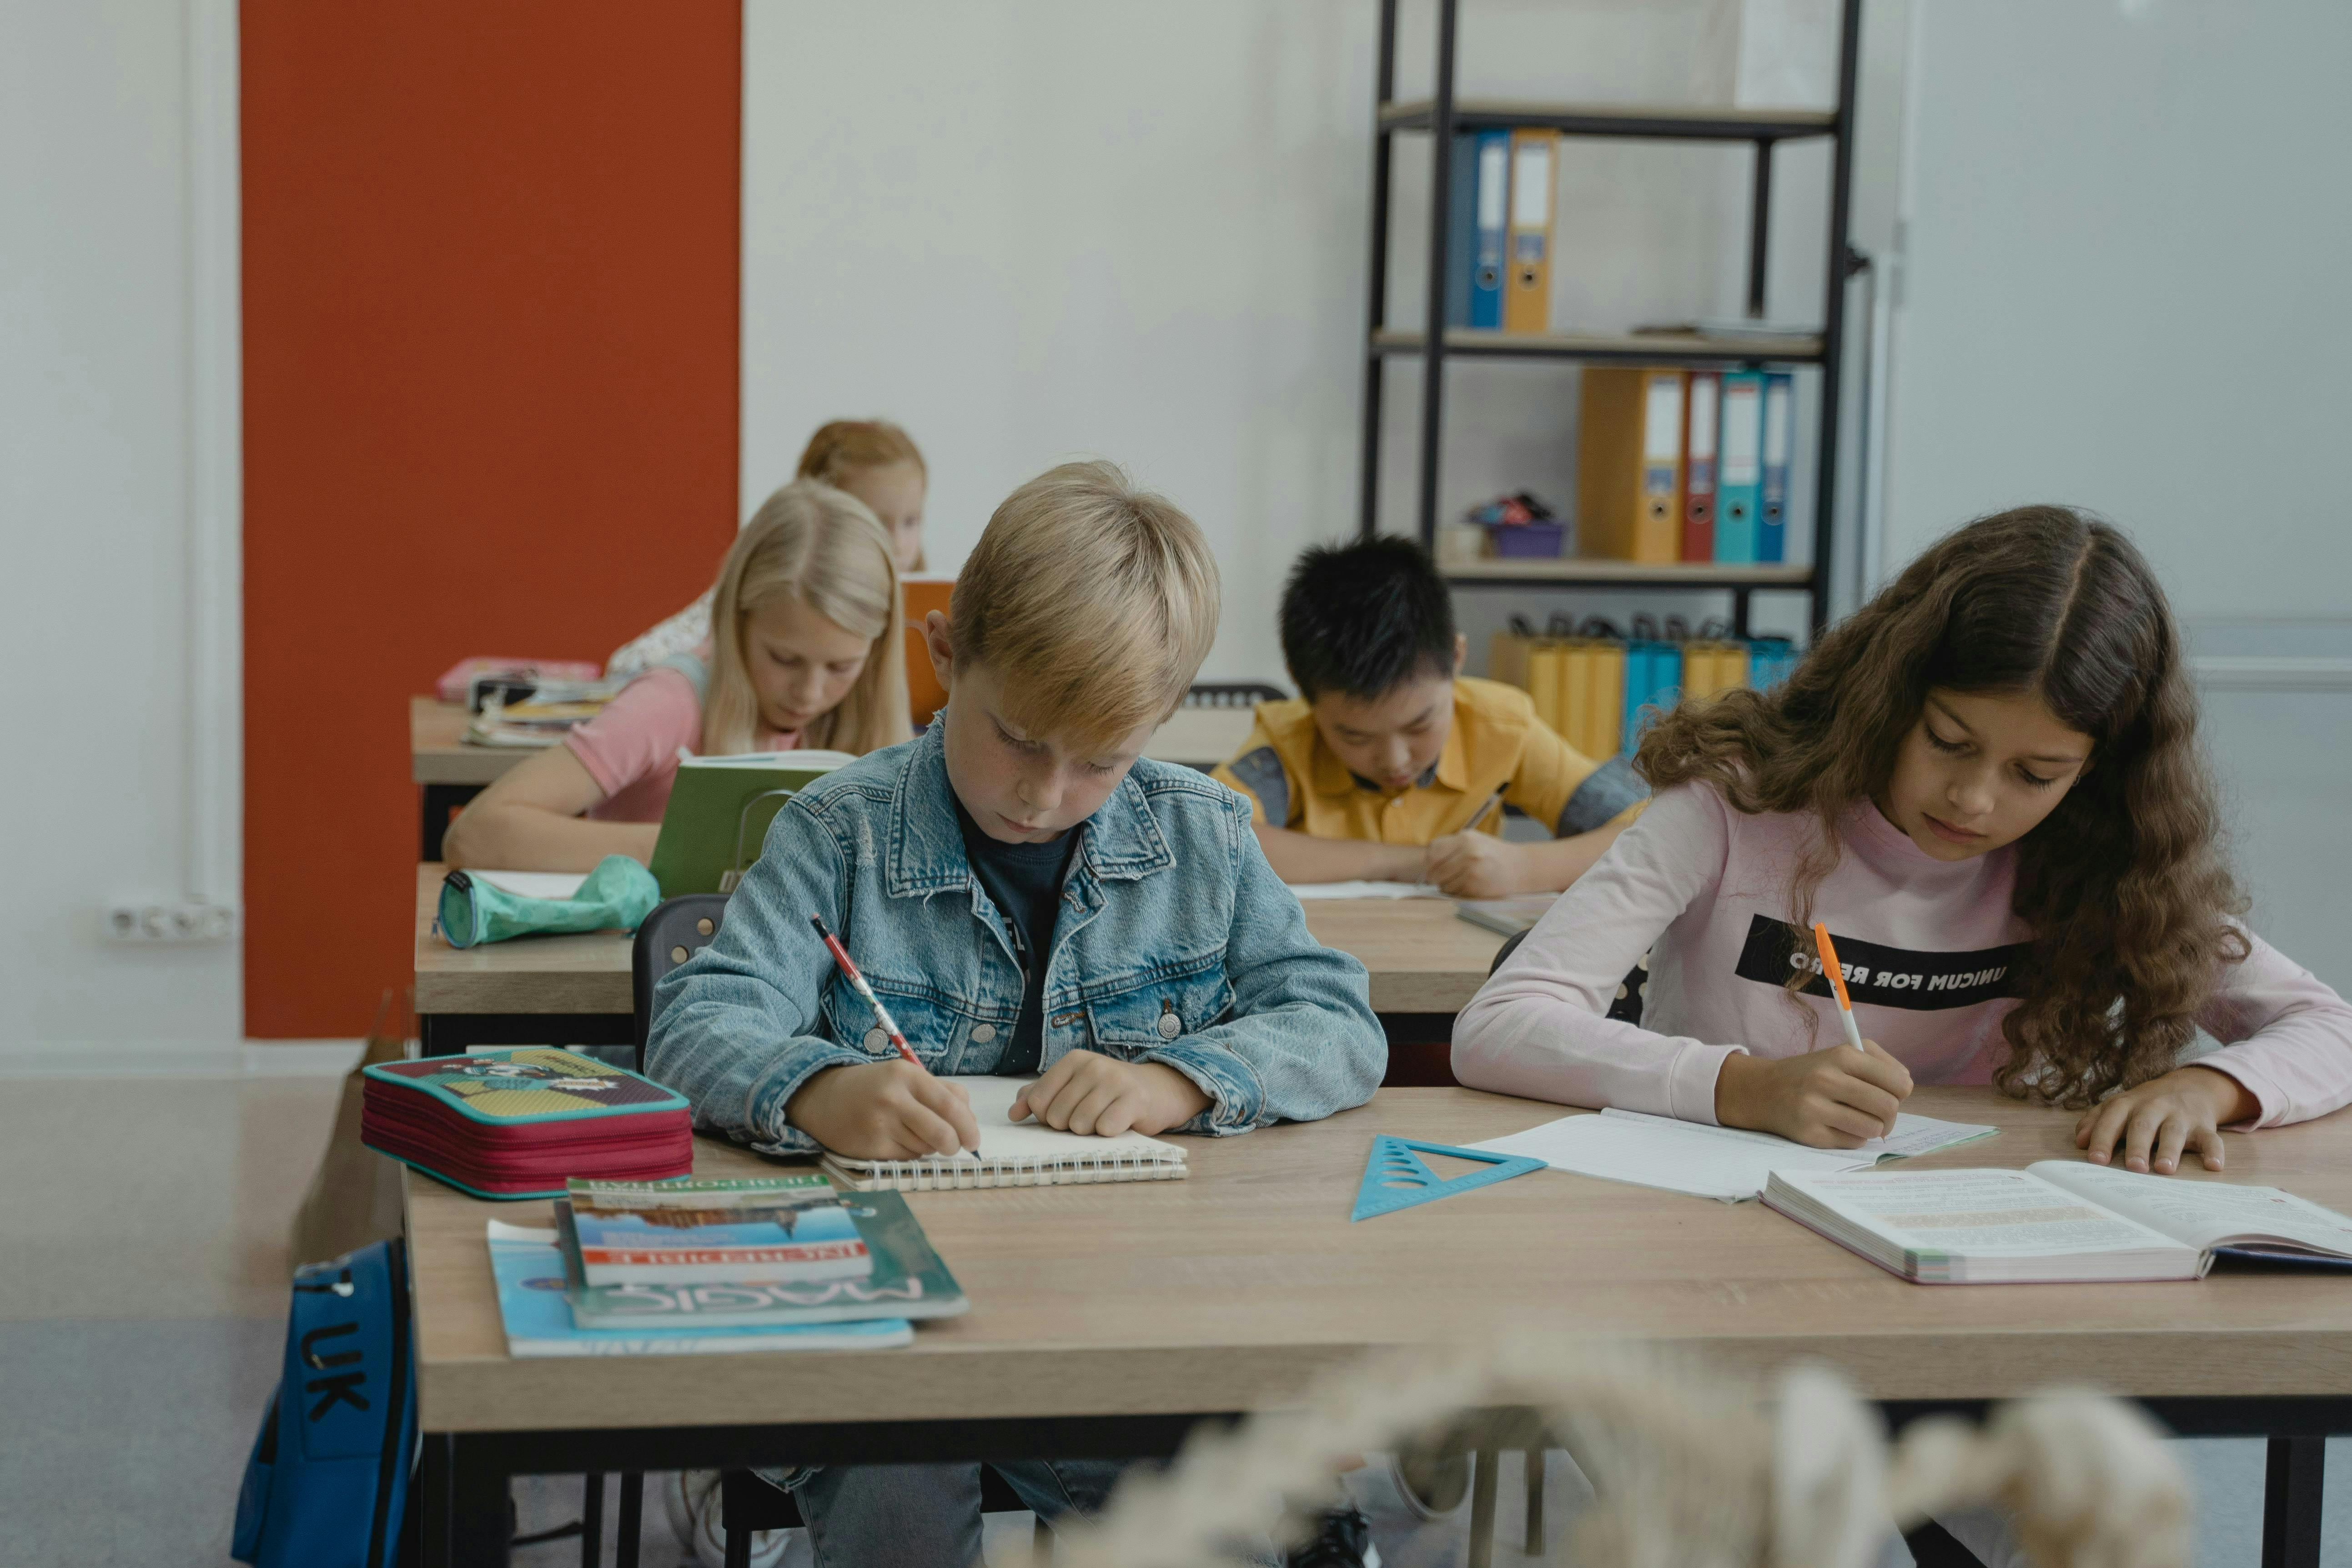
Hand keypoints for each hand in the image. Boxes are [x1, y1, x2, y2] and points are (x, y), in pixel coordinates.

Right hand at [787, 1060, 980, 1159]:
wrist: (822, 1098)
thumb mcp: (905, 1077)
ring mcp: (880, 1124)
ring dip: (929, 1146)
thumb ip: (940, 1092)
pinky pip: (907, 1157)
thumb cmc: (873, 1087)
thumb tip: (970, 1121)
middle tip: (955, 1147)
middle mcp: (893, 1098)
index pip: (951, 1105)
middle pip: (942, 1132)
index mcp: (907, 1075)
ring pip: (926, 1147)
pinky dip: (910, 1153)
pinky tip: (896, 1140)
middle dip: (954, 1144)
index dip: (969, 1126)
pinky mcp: (871, 1147)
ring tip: (914, 1133)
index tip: (973, 1139)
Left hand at [1011, 1051, 1210, 1136]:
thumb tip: (1013, 1113)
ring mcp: (1115, 1081)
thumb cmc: (1108, 1093)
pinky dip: (1109, 1133)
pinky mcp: (1135, 1100)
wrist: (1158, 1091)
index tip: (1067, 1112)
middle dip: (1069, 1126)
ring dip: (1089, 1131)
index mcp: (1073, 1060)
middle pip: (1056, 1116)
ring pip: (1079, 1125)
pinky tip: (1119, 1124)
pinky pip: (1105, 1128)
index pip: (1038, 1101)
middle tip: (1090, 1116)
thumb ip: (1039, 1096)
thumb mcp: (1073, 1088)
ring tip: (1103, 1119)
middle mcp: (1093, 1065)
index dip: (1047, 1117)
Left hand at [1424, 832, 1526, 897]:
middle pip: (1435, 869)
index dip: (1429, 862)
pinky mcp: (1476, 886)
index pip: (1433, 851)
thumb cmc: (1493, 854)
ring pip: (1444, 883)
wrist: (1519, 867)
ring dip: (1446, 886)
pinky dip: (1457, 893)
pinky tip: (1468, 887)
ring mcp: (1472, 869)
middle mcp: (1468, 852)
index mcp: (1465, 838)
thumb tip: (1428, 863)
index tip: (1432, 867)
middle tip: (1439, 880)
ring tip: (1458, 882)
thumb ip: (1451, 847)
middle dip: (1434, 877)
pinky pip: (1455, 893)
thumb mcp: (1473, 841)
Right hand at [1714, 1039, 1913, 1147]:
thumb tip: (1905, 1087)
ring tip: (1860, 1120)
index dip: (1901, 1091)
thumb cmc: (1813, 1072)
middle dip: (1890, 1114)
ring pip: (1873, 1128)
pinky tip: (1838, 1126)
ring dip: (1872, 1127)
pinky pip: (1854, 1142)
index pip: (1898, 1081)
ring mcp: (1816, 1108)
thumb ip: (1879, 1064)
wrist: (1764, 1090)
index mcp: (1842, 1055)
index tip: (1892, 1092)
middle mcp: (1827, 1079)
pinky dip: (1854, 1136)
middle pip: (1888, 1107)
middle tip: (1879, 1112)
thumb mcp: (1841, 1054)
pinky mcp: (1810, 1134)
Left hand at [2074, 1065, 2255, 1174]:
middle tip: (2133, 1168)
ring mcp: (2181, 1116)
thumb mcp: (2119, 1106)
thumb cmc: (2144, 1104)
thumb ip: (2096, 1120)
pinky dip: (2213, 1152)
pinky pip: (2211, 1138)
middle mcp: (2154, 1107)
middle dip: (2137, 1146)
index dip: (2102, 1138)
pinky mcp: (2205, 1125)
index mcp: (2128, 1103)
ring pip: (2174, 1131)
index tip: (2095, 1160)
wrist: (2189, 1085)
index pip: (2111, 1119)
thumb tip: (2080, 1141)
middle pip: (2143, 1125)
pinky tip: (2213, 1166)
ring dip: (2170, 1150)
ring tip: (2164, 1169)